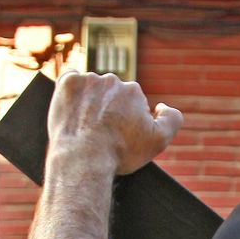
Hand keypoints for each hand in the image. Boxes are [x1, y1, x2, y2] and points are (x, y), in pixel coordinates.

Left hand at [48, 71, 182, 176]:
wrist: (83, 159)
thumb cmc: (120, 152)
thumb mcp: (158, 141)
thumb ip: (172, 119)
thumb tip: (162, 106)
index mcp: (133, 90)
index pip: (130, 102)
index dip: (125, 119)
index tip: (117, 134)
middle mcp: (111, 80)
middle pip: (110, 93)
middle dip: (108, 108)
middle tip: (100, 132)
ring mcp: (87, 81)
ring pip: (91, 87)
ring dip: (89, 101)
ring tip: (84, 125)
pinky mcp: (67, 84)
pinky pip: (70, 79)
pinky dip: (72, 91)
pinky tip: (72, 107)